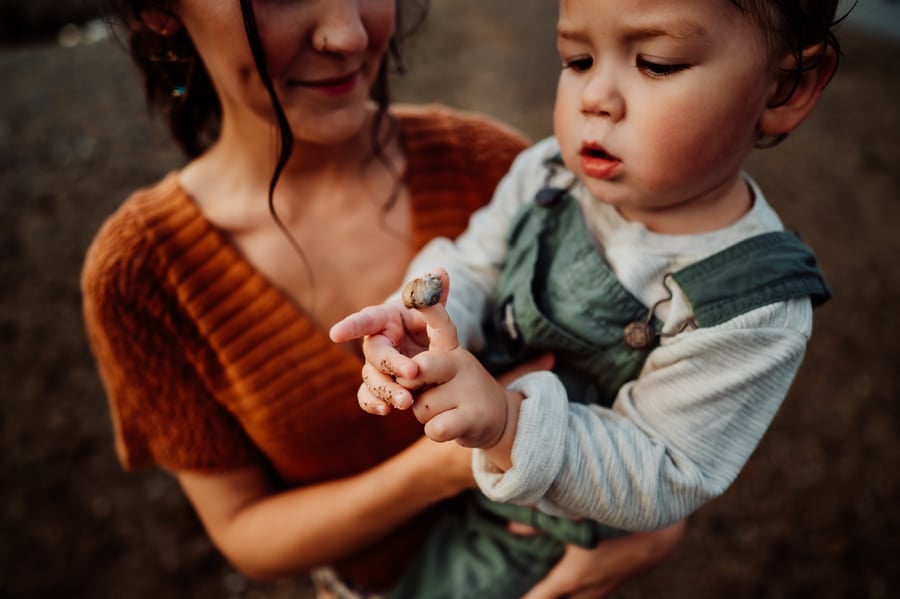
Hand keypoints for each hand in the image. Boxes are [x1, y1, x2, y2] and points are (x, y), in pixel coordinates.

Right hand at [329, 281, 441, 412]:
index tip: (335, 334)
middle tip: (412, 374)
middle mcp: (377, 341)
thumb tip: (441, 271)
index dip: (351, 326)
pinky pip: (367, 396)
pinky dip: (372, 403)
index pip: (366, 319)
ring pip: (371, 378)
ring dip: (386, 389)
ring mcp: (375, 366)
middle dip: (391, 364)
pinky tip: (385, 410)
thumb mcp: (437, 312)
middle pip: (374, 353)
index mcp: (386, 318)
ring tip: (407, 402)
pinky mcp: (378, 385)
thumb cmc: (428, 324)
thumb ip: (436, 295)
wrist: (428, 348)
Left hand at [521, 520, 686, 598]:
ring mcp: (605, 590)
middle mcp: (587, 590)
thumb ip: (538, 525)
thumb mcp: (571, 522)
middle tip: (538, 592)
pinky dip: (584, 594)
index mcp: (570, 578)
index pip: (540, 597)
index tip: (516, 598)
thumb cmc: (613, 526)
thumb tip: (511, 527)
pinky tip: (583, 586)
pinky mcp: (619, 584)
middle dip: (547, 597)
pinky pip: (596, 596)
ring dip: (568, 596)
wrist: (658, 534)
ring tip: (559, 590)